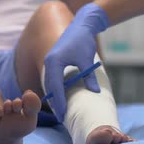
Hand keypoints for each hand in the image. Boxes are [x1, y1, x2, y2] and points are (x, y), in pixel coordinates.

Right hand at [43, 3, 108, 121]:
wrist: (81, 26)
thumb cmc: (83, 42)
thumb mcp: (87, 61)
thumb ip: (89, 77)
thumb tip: (95, 92)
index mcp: (54, 62)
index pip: (55, 87)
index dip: (59, 102)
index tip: (63, 114)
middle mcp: (49, 62)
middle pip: (49, 87)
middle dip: (55, 102)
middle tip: (61, 117)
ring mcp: (50, 61)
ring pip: (49, 82)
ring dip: (54, 96)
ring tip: (61, 110)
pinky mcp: (53, 60)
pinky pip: (52, 77)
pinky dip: (55, 88)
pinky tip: (61, 96)